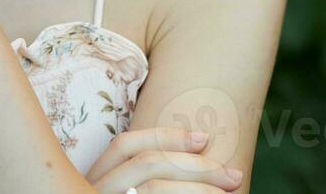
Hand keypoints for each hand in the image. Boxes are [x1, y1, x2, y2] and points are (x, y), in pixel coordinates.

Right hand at [85, 128, 244, 192]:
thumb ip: (144, 181)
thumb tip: (199, 151)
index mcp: (93, 178)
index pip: (126, 145)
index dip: (166, 137)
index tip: (204, 139)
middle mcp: (95, 192)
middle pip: (148, 165)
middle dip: (196, 166)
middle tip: (232, 175)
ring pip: (155, 188)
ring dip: (199, 189)